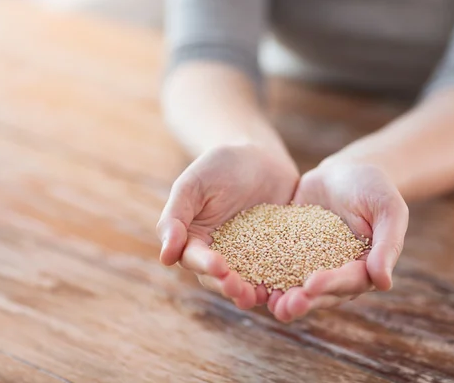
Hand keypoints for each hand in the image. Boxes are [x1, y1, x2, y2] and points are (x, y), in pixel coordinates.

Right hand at [157, 144, 298, 308]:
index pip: (195, 259)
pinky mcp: (275, 254)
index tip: (219, 267)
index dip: (205, 265)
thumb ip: (176, 216)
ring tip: (262, 298)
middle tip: (241, 290)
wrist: (259, 156)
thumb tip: (165, 257)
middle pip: (220, 278)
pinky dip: (280, 283)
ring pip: (247, 281)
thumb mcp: (193, 184)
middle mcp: (220, 254)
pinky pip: (276, 271)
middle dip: (229, 286)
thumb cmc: (220, 165)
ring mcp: (249, 257)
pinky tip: (288, 288)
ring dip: (252, 293)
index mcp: (195, 240)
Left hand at [268, 162, 407, 321]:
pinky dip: (264, 274)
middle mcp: (336, 273)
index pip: (348, 281)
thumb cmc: (374, 187)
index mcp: (363, 268)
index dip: (331, 285)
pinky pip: (277, 266)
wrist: (345, 171)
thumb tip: (384, 282)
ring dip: (282, 297)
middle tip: (284, 307)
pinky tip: (247, 279)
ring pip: (297, 286)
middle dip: (302, 301)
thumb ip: (387, 244)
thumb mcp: (388, 209)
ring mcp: (312, 264)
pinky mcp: (290, 252)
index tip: (312, 285)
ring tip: (266, 302)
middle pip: (320, 293)